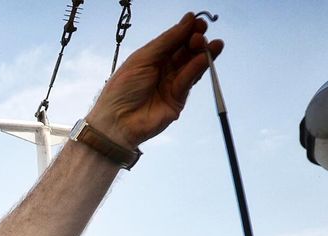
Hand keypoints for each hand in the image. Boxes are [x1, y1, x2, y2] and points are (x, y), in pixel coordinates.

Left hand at [87, 12, 222, 148]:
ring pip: (191, 66)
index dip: (185, 31)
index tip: (197, 21)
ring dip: (202, 54)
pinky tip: (202, 58)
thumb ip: (166, 41)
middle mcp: (163, 70)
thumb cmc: (122, 90)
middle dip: (195, 41)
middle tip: (201, 33)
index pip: (173, 41)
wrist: (116, 122)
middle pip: (185, 52)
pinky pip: (189, 81)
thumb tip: (187, 21)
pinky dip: (196, 69)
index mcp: (151, 58)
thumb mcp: (142, 59)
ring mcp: (171, 85)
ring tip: (211, 44)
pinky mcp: (177, 100)